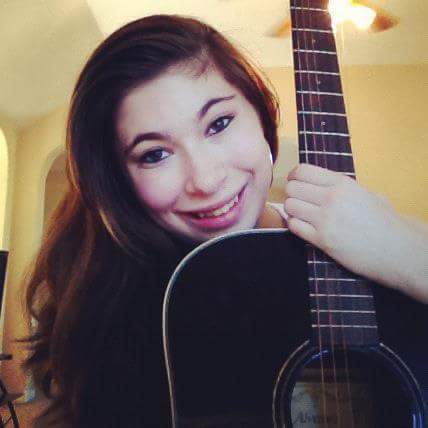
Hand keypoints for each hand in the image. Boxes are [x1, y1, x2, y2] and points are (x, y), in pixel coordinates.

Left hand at [284, 164, 427, 301]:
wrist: (397, 248)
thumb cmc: (384, 221)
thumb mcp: (365, 193)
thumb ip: (340, 187)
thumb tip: (317, 185)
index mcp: (342, 183)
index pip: (302, 171)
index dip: (294, 177)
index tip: (296, 182)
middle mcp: (331, 198)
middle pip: (291, 188)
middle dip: (292, 194)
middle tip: (299, 201)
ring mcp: (325, 219)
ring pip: (290, 206)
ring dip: (293, 210)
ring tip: (302, 215)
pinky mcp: (322, 240)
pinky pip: (294, 226)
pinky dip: (295, 226)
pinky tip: (305, 227)